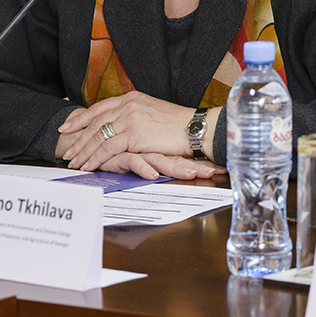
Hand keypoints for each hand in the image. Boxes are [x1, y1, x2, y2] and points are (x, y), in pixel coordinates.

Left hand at [58, 91, 200, 170]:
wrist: (195, 128)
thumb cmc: (178, 124)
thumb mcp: (152, 111)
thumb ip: (134, 114)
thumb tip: (121, 124)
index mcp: (132, 98)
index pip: (99, 108)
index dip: (81, 118)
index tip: (67, 127)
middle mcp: (128, 105)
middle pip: (95, 122)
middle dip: (78, 139)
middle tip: (67, 152)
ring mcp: (130, 118)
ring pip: (98, 136)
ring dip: (83, 151)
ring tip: (74, 162)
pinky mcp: (134, 134)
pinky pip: (107, 148)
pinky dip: (95, 158)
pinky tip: (89, 166)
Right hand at [98, 151, 222, 180]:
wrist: (93, 141)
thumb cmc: (118, 151)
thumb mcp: (141, 159)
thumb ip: (157, 163)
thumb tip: (185, 170)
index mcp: (160, 151)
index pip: (185, 157)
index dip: (202, 164)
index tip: (222, 169)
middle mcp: (153, 150)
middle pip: (179, 159)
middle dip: (197, 167)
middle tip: (216, 172)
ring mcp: (140, 150)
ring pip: (162, 160)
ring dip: (178, 169)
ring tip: (193, 175)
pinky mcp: (124, 153)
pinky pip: (135, 162)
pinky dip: (144, 169)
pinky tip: (153, 175)